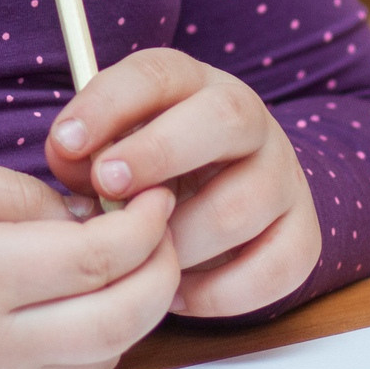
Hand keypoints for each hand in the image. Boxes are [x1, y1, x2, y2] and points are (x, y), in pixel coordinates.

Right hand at [0, 159, 178, 368]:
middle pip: (118, 322)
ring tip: (132, 261)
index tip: (153, 192)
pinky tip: (94, 299)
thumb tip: (84, 214)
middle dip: (160, 272)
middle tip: (162, 228)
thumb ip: (19, 195)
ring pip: (102, 361)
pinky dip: (102, 341)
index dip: (142, 224)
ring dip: (137, 312)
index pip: (96, 259)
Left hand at [46, 47, 321, 317]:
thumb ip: (84, 150)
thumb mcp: (113, 145)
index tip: (66, 141)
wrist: (228, 193)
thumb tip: (68, 155)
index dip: (109, 105)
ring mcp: (283, 176)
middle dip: (160, 153)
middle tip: (109, 187)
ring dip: (182, 240)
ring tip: (142, 259)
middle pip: (224, 119)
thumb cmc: (150, 170)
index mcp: (193, 84)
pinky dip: (221, 293)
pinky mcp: (303, 234)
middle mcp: (248, 120)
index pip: (157, 74)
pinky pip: (277, 268)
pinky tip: (178, 294)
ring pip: (244, 205)